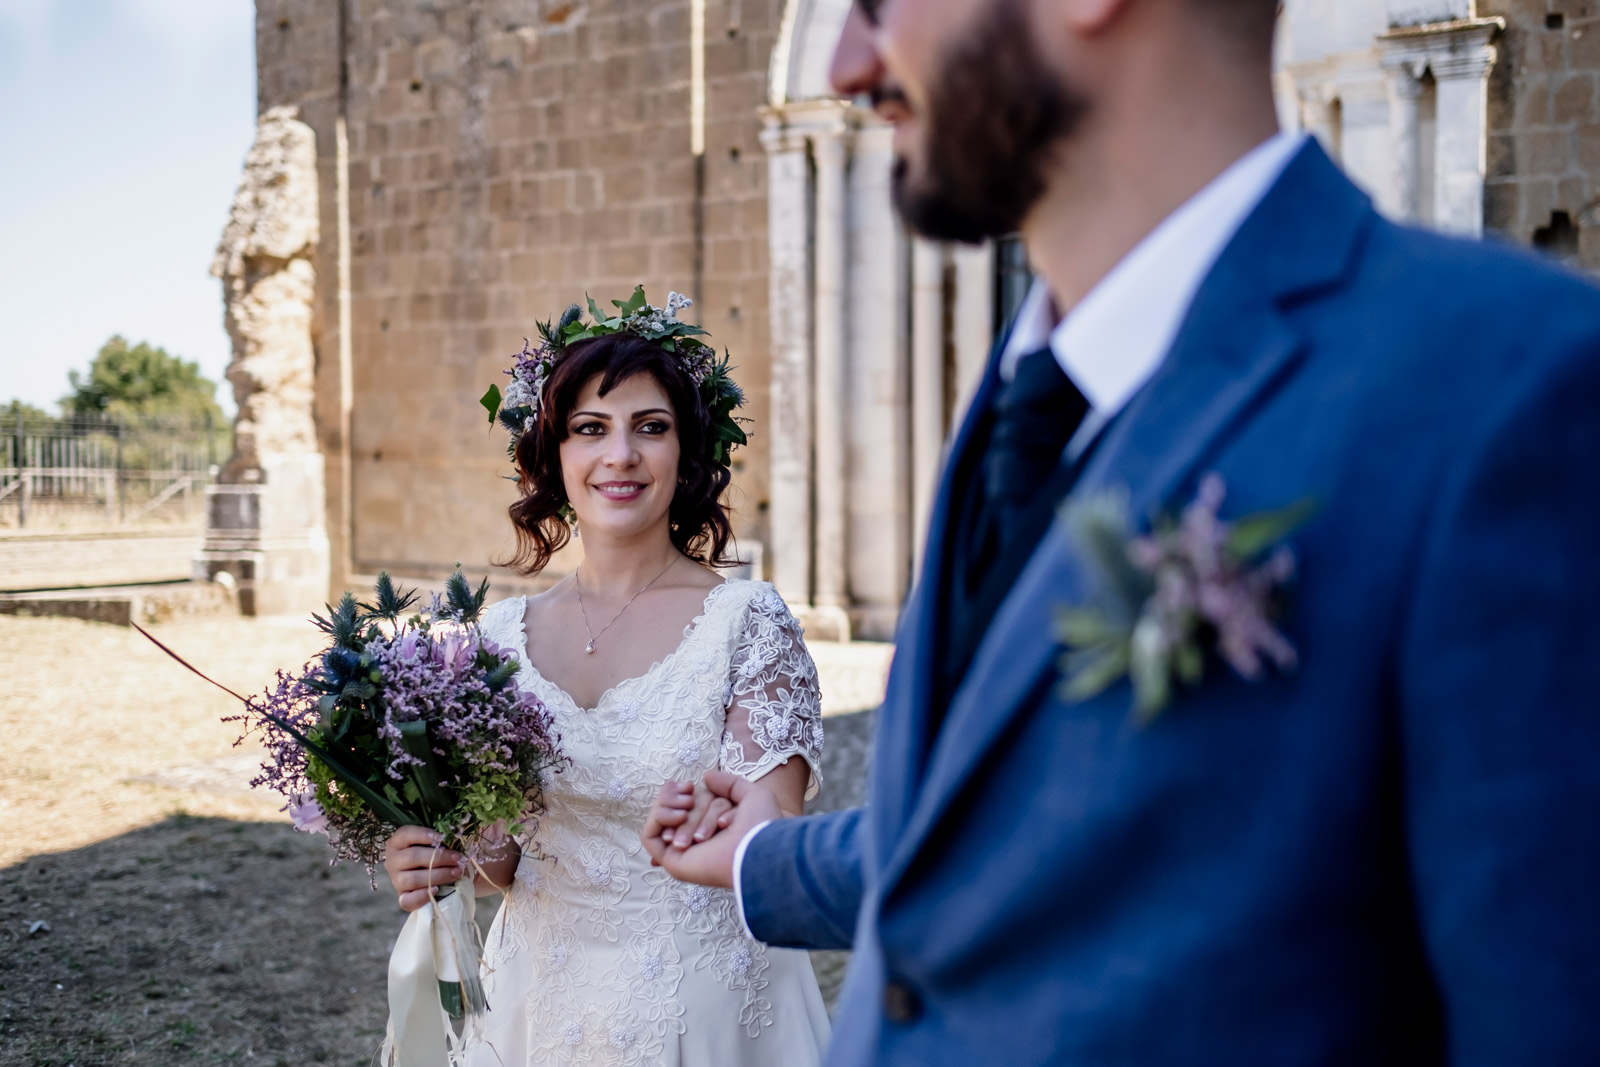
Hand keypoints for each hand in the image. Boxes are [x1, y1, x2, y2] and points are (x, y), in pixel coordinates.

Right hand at [381, 825, 464, 912]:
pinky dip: (422, 896)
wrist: (425, 874)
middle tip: (457, 859)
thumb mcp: (430, 843)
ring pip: (412, 879)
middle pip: (412, 857)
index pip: (405, 834)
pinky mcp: (401, 896)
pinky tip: (437, 890)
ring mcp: (395, 880)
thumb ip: (437, 841)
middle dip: (438, 858)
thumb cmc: (430, 853)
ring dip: (437, 876)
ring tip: (456, 873)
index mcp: (397, 842)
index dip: (423, 835)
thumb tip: (453, 841)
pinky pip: (407, 900)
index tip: (442, 837)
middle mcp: (392, 860)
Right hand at [642, 769, 780, 889]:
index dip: (679, 793)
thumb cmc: (760, 826)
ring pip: (658, 821)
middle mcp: (696, 842)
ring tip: (686, 807)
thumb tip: (706, 776)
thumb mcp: (751, 794)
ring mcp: (682, 852)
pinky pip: (649, 836)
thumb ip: (729, 783)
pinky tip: (680, 815)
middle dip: (674, 797)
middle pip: (670, 810)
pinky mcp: (672, 860)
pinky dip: (658, 818)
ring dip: (666, 805)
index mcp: (713, 829)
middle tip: (689, 797)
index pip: (684, 806)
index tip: (690, 785)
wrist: (758, 849)